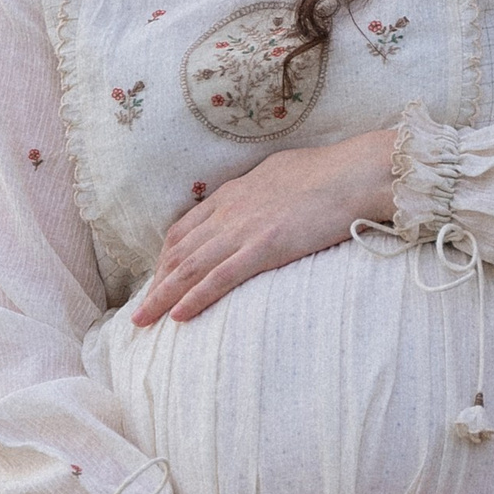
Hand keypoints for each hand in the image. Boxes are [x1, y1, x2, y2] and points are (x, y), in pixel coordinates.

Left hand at [131, 131, 397, 326]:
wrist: (354, 173)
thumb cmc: (329, 172)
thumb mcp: (282, 174)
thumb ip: (261, 192)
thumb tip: (261, 201)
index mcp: (233, 193)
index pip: (185, 228)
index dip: (166, 258)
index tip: (159, 279)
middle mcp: (229, 211)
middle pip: (178, 252)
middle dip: (155, 283)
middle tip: (139, 311)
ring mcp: (244, 230)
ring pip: (190, 268)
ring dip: (162, 297)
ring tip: (143, 321)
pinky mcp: (264, 248)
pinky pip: (220, 278)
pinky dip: (195, 298)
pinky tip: (179, 316)